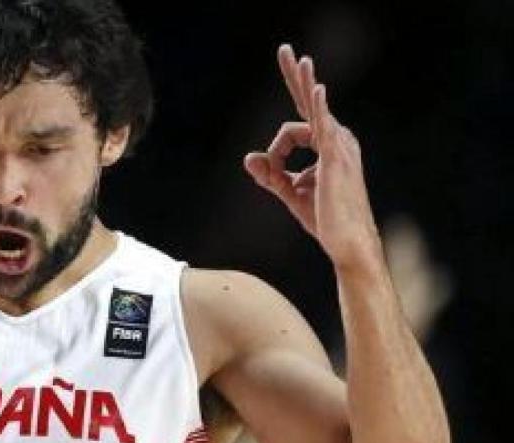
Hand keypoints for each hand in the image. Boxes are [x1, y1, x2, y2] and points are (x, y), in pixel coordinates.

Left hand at [243, 45, 380, 269]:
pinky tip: (315, 88)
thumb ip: (270, 174)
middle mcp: (336, 139)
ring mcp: (338, 146)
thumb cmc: (325, 218)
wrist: (346, 241)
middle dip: (295, 74)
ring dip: (302, 82)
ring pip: (313, 108)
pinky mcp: (335, 158)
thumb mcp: (290, 192)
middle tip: (284, 49)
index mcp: (328, 145)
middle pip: (310, 100)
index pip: (294, 129)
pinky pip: (324, 126)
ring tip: (294, 57)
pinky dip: (318, 107)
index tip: (271, 172)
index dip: (276, 152)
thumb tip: (249, 157)